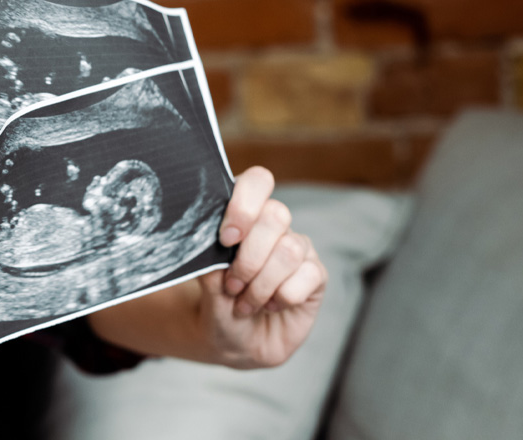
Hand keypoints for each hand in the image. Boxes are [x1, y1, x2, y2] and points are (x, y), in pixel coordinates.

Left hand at [196, 166, 327, 368]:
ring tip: (245, 303)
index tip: (226, 239)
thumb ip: (209, 264)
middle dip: (249, 257)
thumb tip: (214, 248)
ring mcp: (298, 249)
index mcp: (244, 215)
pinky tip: (270, 306)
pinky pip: (308, 276)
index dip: (244, 205)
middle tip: (233, 284)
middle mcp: (274, 226)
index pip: (258, 181)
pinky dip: (282, 297)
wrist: (233, 340)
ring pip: (289, 249)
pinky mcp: (316, 276)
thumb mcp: (206, 287)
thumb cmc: (217, 305)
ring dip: (261, 284)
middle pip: (276, 214)